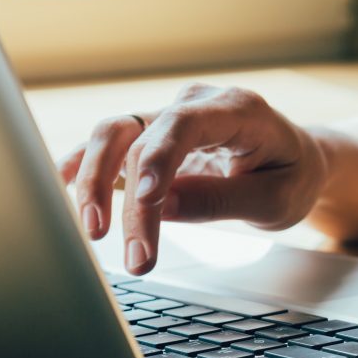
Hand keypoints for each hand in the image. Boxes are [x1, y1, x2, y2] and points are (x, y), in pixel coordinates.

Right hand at [58, 83, 327, 274]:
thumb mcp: (275, 199)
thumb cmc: (291, 176)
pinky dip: (86, 163)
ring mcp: (170, 116)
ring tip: (94, 233)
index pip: (186, 125)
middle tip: (132, 254)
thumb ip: (222, 200)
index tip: (147, 202)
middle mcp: (196, 103)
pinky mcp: (153, 136)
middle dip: (127, 198)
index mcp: (237, 110)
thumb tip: (163, 208)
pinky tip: (61, 181)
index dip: (159, 160)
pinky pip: (111, 143)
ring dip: (95, 183)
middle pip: (141, 137)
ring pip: (114, 135)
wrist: (296, 161)